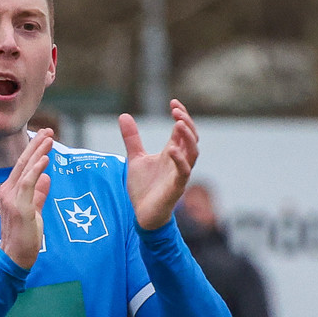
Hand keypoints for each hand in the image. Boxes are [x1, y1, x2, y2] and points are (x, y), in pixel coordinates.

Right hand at [0, 129, 52, 268]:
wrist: (15, 257)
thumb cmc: (24, 238)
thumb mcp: (34, 212)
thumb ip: (39, 195)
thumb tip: (47, 178)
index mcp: (11, 192)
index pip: (23, 167)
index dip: (34, 151)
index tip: (45, 138)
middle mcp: (8, 191)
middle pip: (23, 162)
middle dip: (36, 145)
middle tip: (48, 130)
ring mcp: (12, 198)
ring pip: (26, 169)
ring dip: (38, 152)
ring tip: (49, 138)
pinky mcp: (19, 206)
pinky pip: (28, 183)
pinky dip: (37, 170)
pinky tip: (45, 159)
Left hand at [119, 99, 198, 229]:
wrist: (142, 214)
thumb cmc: (144, 188)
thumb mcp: (135, 158)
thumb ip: (132, 138)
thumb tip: (124, 115)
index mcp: (172, 153)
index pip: (182, 130)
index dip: (181, 115)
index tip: (173, 102)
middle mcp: (179, 162)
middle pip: (192, 138)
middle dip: (187, 123)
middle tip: (176, 111)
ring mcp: (179, 174)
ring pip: (193, 153)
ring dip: (188, 137)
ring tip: (178, 123)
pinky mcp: (176, 188)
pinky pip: (184, 172)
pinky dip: (180, 160)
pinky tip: (172, 149)